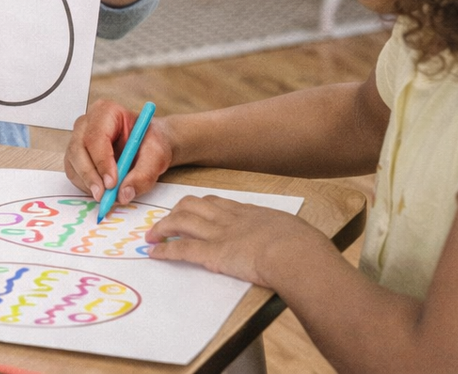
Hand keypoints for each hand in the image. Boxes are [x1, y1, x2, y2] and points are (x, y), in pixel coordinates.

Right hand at [65, 99, 173, 204]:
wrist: (149, 145)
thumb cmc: (151, 143)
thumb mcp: (157, 156)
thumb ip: (144, 174)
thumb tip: (124, 194)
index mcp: (106, 111)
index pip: (96, 136)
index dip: (102, 161)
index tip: (112, 183)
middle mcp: (87, 122)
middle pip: (78, 148)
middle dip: (90, 175)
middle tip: (104, 196)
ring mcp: (78, 137)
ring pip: (73, 162)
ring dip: (87, 182)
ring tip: (107, 195)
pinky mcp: (75, 154)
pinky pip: (73, 171)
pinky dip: (85, 185)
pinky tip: (102, 189)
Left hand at [146, 195, 331, 287]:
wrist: (297, 254)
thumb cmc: (305, 247)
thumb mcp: (295, 232)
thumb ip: (287, 234)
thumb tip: (296, 241)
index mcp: (251, 213)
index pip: (218, 203)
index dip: (201, 205)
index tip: (192, 208)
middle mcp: (230, 218)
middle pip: (194, 205)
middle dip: (177, 211)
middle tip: (167, 219)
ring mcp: (219, 234)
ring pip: (181, 222)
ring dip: (163, 227)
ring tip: (152, 234)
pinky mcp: (213, 254)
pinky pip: (181, 249)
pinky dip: (165, 250)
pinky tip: (154, 253)